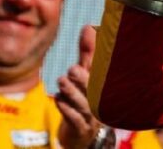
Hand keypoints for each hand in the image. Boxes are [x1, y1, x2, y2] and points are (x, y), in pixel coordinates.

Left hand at [56, 26, 100, 148]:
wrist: (82, 134)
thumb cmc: (85, 98)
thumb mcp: (84, 74)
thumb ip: (87, 53)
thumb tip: (87, 27)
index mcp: (105, 84)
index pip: (104, 71)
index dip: (97, 60)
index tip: (91, 44)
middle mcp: (101, 100)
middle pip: (95, 90)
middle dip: (84, 79)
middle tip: (72, 69)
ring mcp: (93, 117)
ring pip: (85, 105)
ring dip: (72, 93)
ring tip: (61, 81)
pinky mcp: (81, 130)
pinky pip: (75, 120)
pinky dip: (67, 110)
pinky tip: (57, 99)